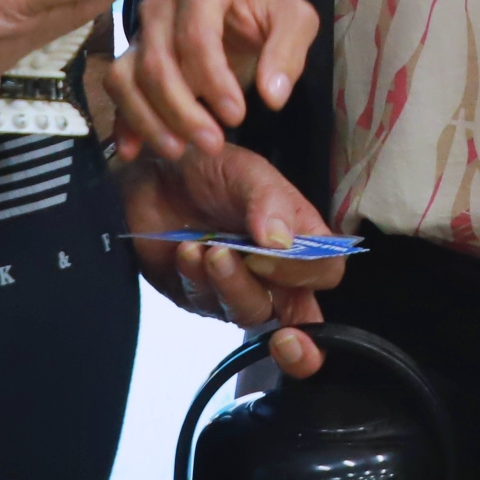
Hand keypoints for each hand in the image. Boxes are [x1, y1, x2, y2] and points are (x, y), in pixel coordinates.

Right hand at [110, 0, 319, 161]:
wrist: (241, 2)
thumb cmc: (266, 8)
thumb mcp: (296, 19)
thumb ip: (288, 52)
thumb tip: (272, 96)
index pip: (196, 37)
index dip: (214, 82)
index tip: (238, 116)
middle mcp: (160, 3)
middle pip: (157, 64)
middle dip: (182, 111)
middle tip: (213, 144)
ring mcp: (140, 30)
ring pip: (126, 78)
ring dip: (149, 121)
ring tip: (179, 151)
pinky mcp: (131, 55)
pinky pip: (117, 89)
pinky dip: (123, 121)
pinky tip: (134, 152)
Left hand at [110, 136, 343, 379]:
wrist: (154, 171)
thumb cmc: (210, 167)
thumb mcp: (247, 171)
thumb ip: (269, 201)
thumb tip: (282, 242)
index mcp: (300, 238)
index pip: (325, 270)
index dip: (306, 271)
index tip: (269, 249)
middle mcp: (275, 271)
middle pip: (296, 312)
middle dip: (271, 305)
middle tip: (237, 265)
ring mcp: (236, 288)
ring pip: (248, 311)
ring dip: (228, 283)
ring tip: (207, 249)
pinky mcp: (198, 296)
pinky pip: (204, 302)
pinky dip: (194, 276)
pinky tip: (185, 248)